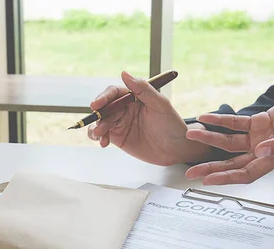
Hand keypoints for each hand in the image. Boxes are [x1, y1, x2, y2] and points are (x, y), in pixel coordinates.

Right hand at [87, 71, 211, 164]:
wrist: (177, 149)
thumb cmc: (172, 125)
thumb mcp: (161, 105)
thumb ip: (143, 89)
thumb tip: (124, 73)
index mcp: (134, 96)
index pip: (114, 93)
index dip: (103, 97)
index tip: (97, 105)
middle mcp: (124, 108)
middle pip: (104, 108)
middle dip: (98, 116)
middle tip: (99, 126)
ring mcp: (119, 122)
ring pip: (100, 121)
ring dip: (96, 128)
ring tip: (100, 136)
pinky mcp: (117, 137)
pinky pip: (102, 135)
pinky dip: (98, 137)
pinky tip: (103, 142)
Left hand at [185, 89, 273, 184]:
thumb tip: (262, 151)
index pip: (245, 174)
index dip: (226, 179)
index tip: (207, 181)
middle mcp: (262, 151)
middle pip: (231, 163)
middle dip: (210, 167)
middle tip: (190, 171)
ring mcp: (259, 138)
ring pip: (228, 142)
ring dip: (210, 138)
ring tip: (192, 134)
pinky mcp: (258, 123)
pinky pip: (235, 123)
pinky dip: (220, 120)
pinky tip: (206, 118)